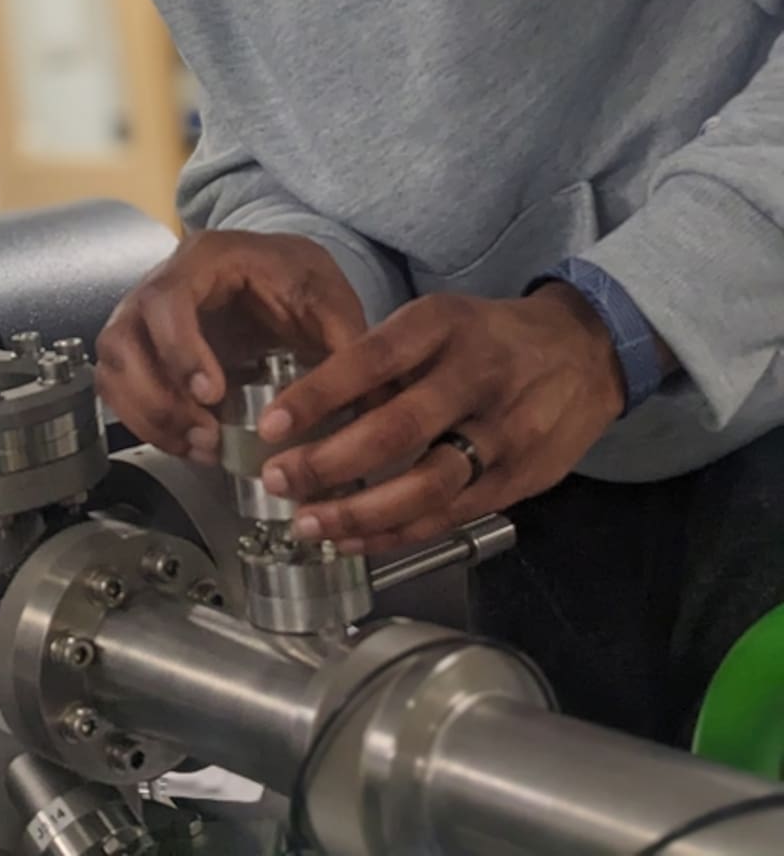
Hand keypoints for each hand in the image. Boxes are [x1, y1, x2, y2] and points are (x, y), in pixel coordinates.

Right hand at [95, 230, 366, 460]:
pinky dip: (145, 423)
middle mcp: (157, 283)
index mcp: (202, 258)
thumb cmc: (295, 278)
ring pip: (114, 368)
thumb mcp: (327, 297)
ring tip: (201, 447)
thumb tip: (367, 401)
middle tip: (207, 436)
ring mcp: (139, 317)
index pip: (167, 301)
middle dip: (161, 398)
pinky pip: (118, 389)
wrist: (276, 272)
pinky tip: (187, 445)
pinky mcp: (138, 350)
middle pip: (124, 340)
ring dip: (150, 417)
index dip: (182, 351)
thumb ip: (344, 340)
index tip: (214, 394)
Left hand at [257, 283, 624, 553]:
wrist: (587, 352)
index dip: (318, 394)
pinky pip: (451, 514)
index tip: (271, 423)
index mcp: (445, 327)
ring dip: (360, 512)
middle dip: (329, 462)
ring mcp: (503, 432)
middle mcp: (476, 377)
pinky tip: (356, 540)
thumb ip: (385, 357)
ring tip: (310, 525)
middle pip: (397, 428)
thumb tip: (308, 402)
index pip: (372, 360)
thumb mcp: (440, 319)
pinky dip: (398, 532)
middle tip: (278, 480)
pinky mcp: (520, 478)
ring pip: (426, 483)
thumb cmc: (491, 337)